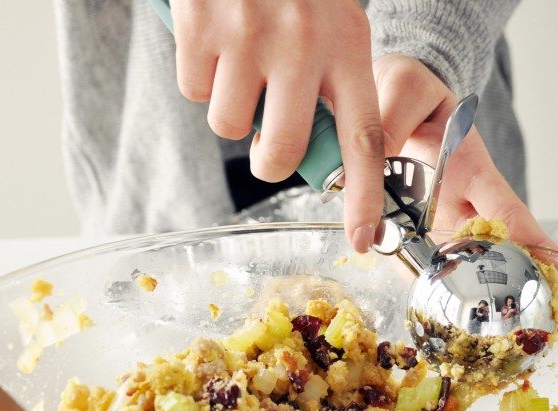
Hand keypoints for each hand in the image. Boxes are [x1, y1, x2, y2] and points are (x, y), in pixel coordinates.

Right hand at [171, 0, 384, 251]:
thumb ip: (330, 81)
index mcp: (348, 47)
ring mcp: (248, 38)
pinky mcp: (201, 27)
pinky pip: (193, 89)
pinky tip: (215, 35)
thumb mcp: (332, 21)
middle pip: (279, 152)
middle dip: (268, 156)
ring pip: (228, 124)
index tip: (363, 240)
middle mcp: (302, 46)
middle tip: (266, 132)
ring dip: (230, 103)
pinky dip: (199, 72)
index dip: (364, 198)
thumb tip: (310, 148)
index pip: (364, 140)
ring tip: (241, 54)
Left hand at [373, 55, 557, 315]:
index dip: (536, 244)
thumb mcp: (403, 90)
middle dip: (535, 290)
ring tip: (526, 342)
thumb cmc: (406, 92)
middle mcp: (464, 203)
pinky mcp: (415, 234)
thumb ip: (395, 116)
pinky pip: (425, 270)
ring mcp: (441, 223)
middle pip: (504, 252)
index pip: (509, 211)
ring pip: (470, 270)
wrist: (386, 98)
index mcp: (472, 170)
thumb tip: (381, 151)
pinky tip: (456, 331)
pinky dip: (440, 299)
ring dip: (493, 306)